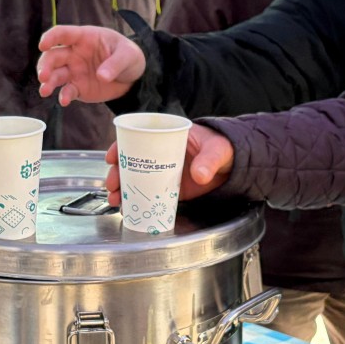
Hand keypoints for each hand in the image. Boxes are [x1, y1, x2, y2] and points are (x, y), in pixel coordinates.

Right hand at [36, 25, 144, 106]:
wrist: (132, 76)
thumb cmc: (128, 56)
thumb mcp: (128, 55)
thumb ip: (115, 64)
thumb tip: (102, 76)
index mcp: (84, 38)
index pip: (62, 34)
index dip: (50, 38)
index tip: (42, 45)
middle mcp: (74, 53)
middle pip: (53, 56)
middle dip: (45, 65)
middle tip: (43, 76)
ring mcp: (74, 71)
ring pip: (55, 75)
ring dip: (47, 82)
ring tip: (44, 91)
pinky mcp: (77, 87)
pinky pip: (67, 91)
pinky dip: (64, 96)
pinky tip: (64, 101)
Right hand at [104, 123, 233, 205]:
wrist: (233, 164)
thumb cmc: (223, 147)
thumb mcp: (217, 148)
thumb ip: (209, 160)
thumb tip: (200, 175)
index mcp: (166, 136)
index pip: (137, 137)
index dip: (120, 146)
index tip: (111, 157)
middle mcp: (159, 154)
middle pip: (130, 161)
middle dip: (117, 173)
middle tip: (112, 184)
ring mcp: (162, 171)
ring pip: (135, 178)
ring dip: (122, 188)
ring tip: (115, 199)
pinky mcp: (167, 187)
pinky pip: (147, 192)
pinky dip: (135, 199)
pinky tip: (126, 207)